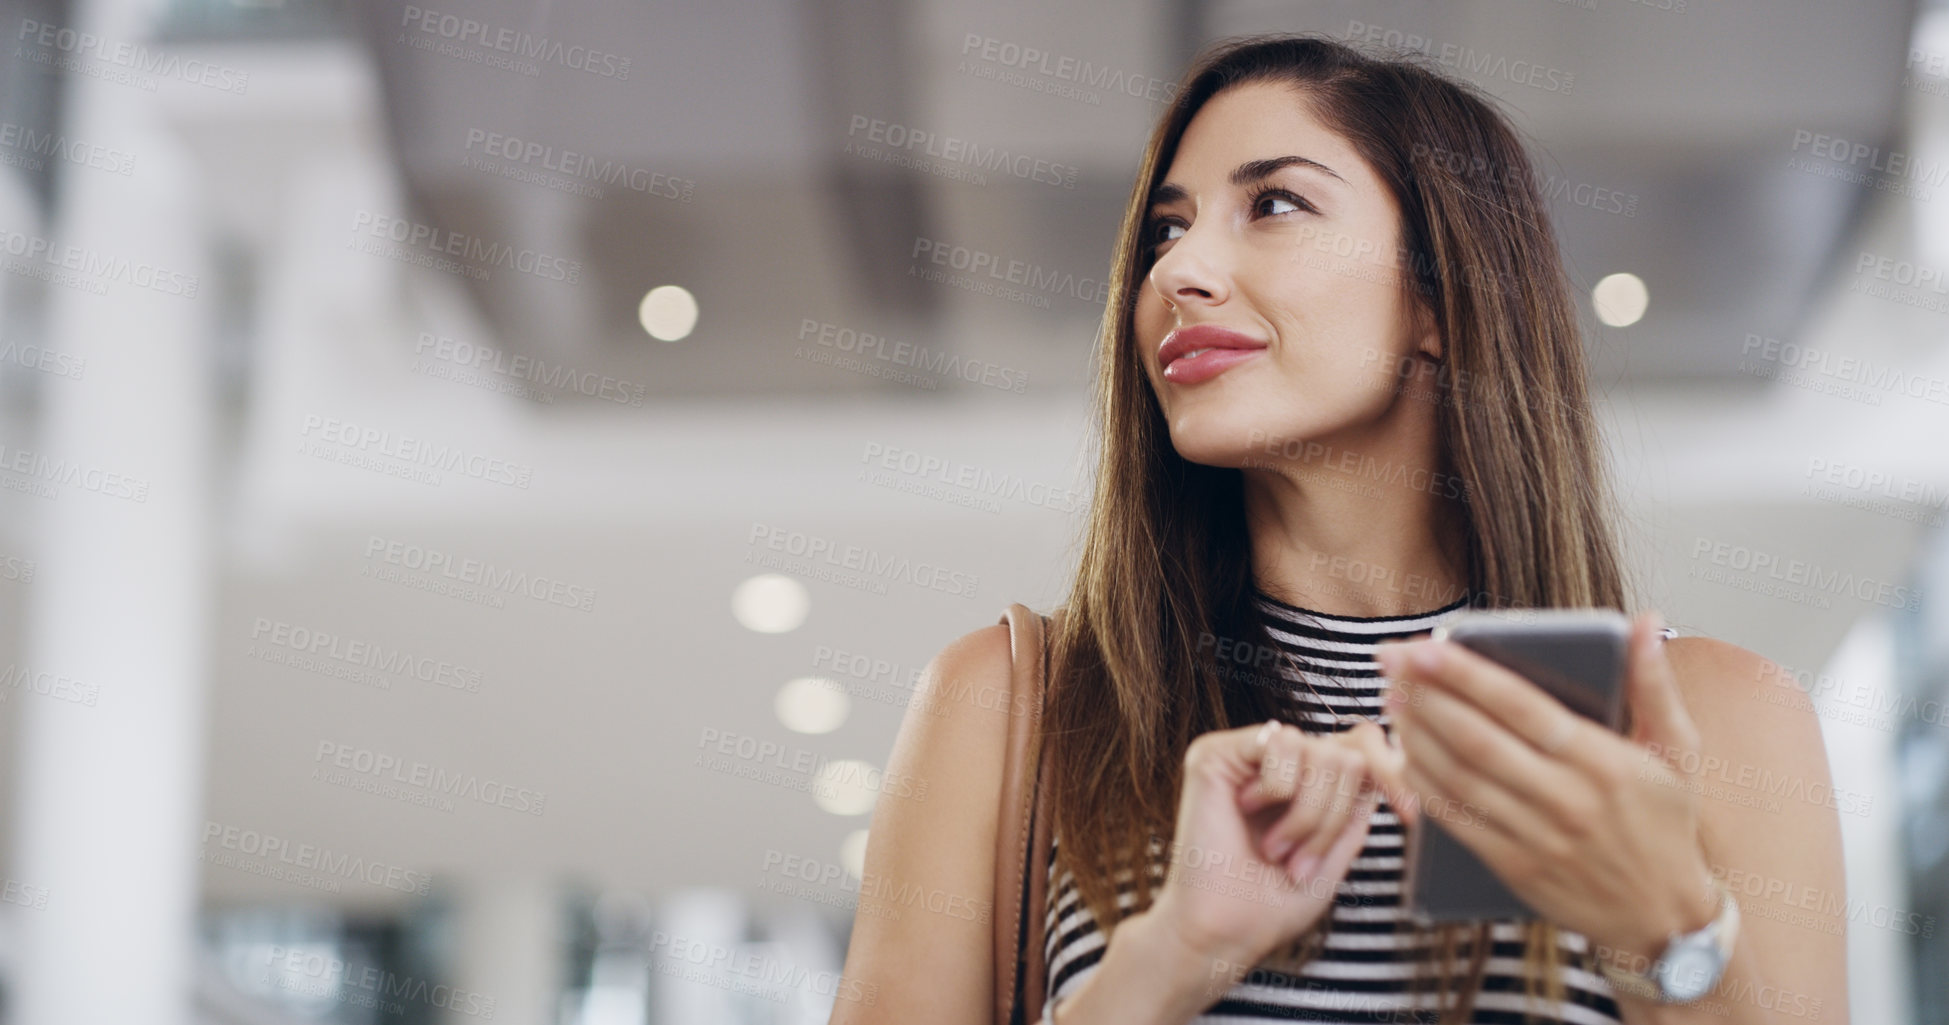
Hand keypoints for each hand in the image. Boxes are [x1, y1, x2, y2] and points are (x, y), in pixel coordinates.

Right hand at [1149, 719, 1387, 970]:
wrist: (1223, 930)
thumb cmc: (1272, 903)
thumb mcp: (1336, 853)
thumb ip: (1358, 805)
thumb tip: (1390, 761)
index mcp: (1304, 784)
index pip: (1361, 745)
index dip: (1391, 772)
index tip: (1410, 814)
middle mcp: (1277, 763)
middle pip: (1346, 756)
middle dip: (1333, 818)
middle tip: (1299, 860)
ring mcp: (1246, 755)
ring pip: (1321, 752)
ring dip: (1307, 815)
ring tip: (1275, 849)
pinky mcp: (1217, 752)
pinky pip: (1281, 743)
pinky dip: (1277, 790)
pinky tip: (1244, 812)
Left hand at [1372, 611, 1718, 959]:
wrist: (1665, 917)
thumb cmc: (1666, 822)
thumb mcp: (1679, 751)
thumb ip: (1654, 684)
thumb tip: (1646, 622)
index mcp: (1604, 763)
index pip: (1521, 706)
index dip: (1466, 675)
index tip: (1424, 647)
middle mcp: (1568, 800)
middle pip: (1477, 738)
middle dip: (1425, 695)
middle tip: (1391, 662)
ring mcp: (1538, 837)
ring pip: (1459, 777)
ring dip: (1416, 734)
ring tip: (1393, 698)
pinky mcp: (1515, 868)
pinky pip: (1456, 820)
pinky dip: (1424, 784)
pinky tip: (1405, 754)